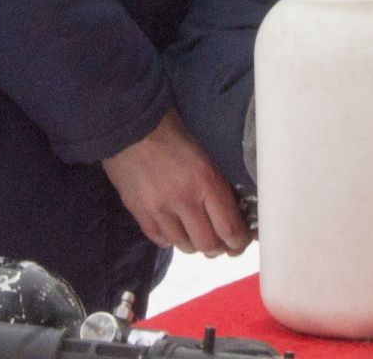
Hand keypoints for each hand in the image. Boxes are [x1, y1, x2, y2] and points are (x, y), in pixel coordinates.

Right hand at [101, 110, 249, 256]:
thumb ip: (216, 183)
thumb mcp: (205, 152)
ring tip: (197, 234)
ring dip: (195, 244)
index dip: (239, 242)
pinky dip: (172, 238)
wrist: (131, 124)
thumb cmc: (172, 130)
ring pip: (185, 246)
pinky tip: (175, 228)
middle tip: (222, 243)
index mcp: (207, 181)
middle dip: (219, 248)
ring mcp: (159, 210)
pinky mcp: (139, 213)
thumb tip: (232, 209)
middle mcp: (184, 200)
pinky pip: (161, 240)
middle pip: (208, 245)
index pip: (229, 229)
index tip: (241, 241)